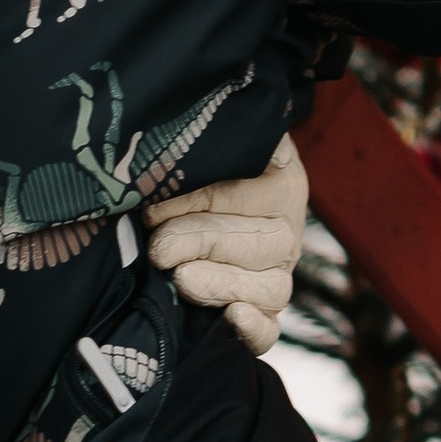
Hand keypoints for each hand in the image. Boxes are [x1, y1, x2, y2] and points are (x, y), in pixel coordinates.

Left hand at [144, 133, 303, 354]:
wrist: (218, 204)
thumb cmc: (208, 170)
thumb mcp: (216, 144)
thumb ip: (214, 130)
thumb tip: (193, 110)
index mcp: (281, 184)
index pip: (242, 195)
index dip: (195, 203)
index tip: (153, 210)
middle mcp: (287, 233)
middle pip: (259, 244)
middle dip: (202, 242)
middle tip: (160, 247)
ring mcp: (279, 276)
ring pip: (269, 289)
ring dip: (221, 284)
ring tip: (180, 278)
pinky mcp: (264, 313)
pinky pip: (270, 330)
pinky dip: (253, 331)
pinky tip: (231, 318)